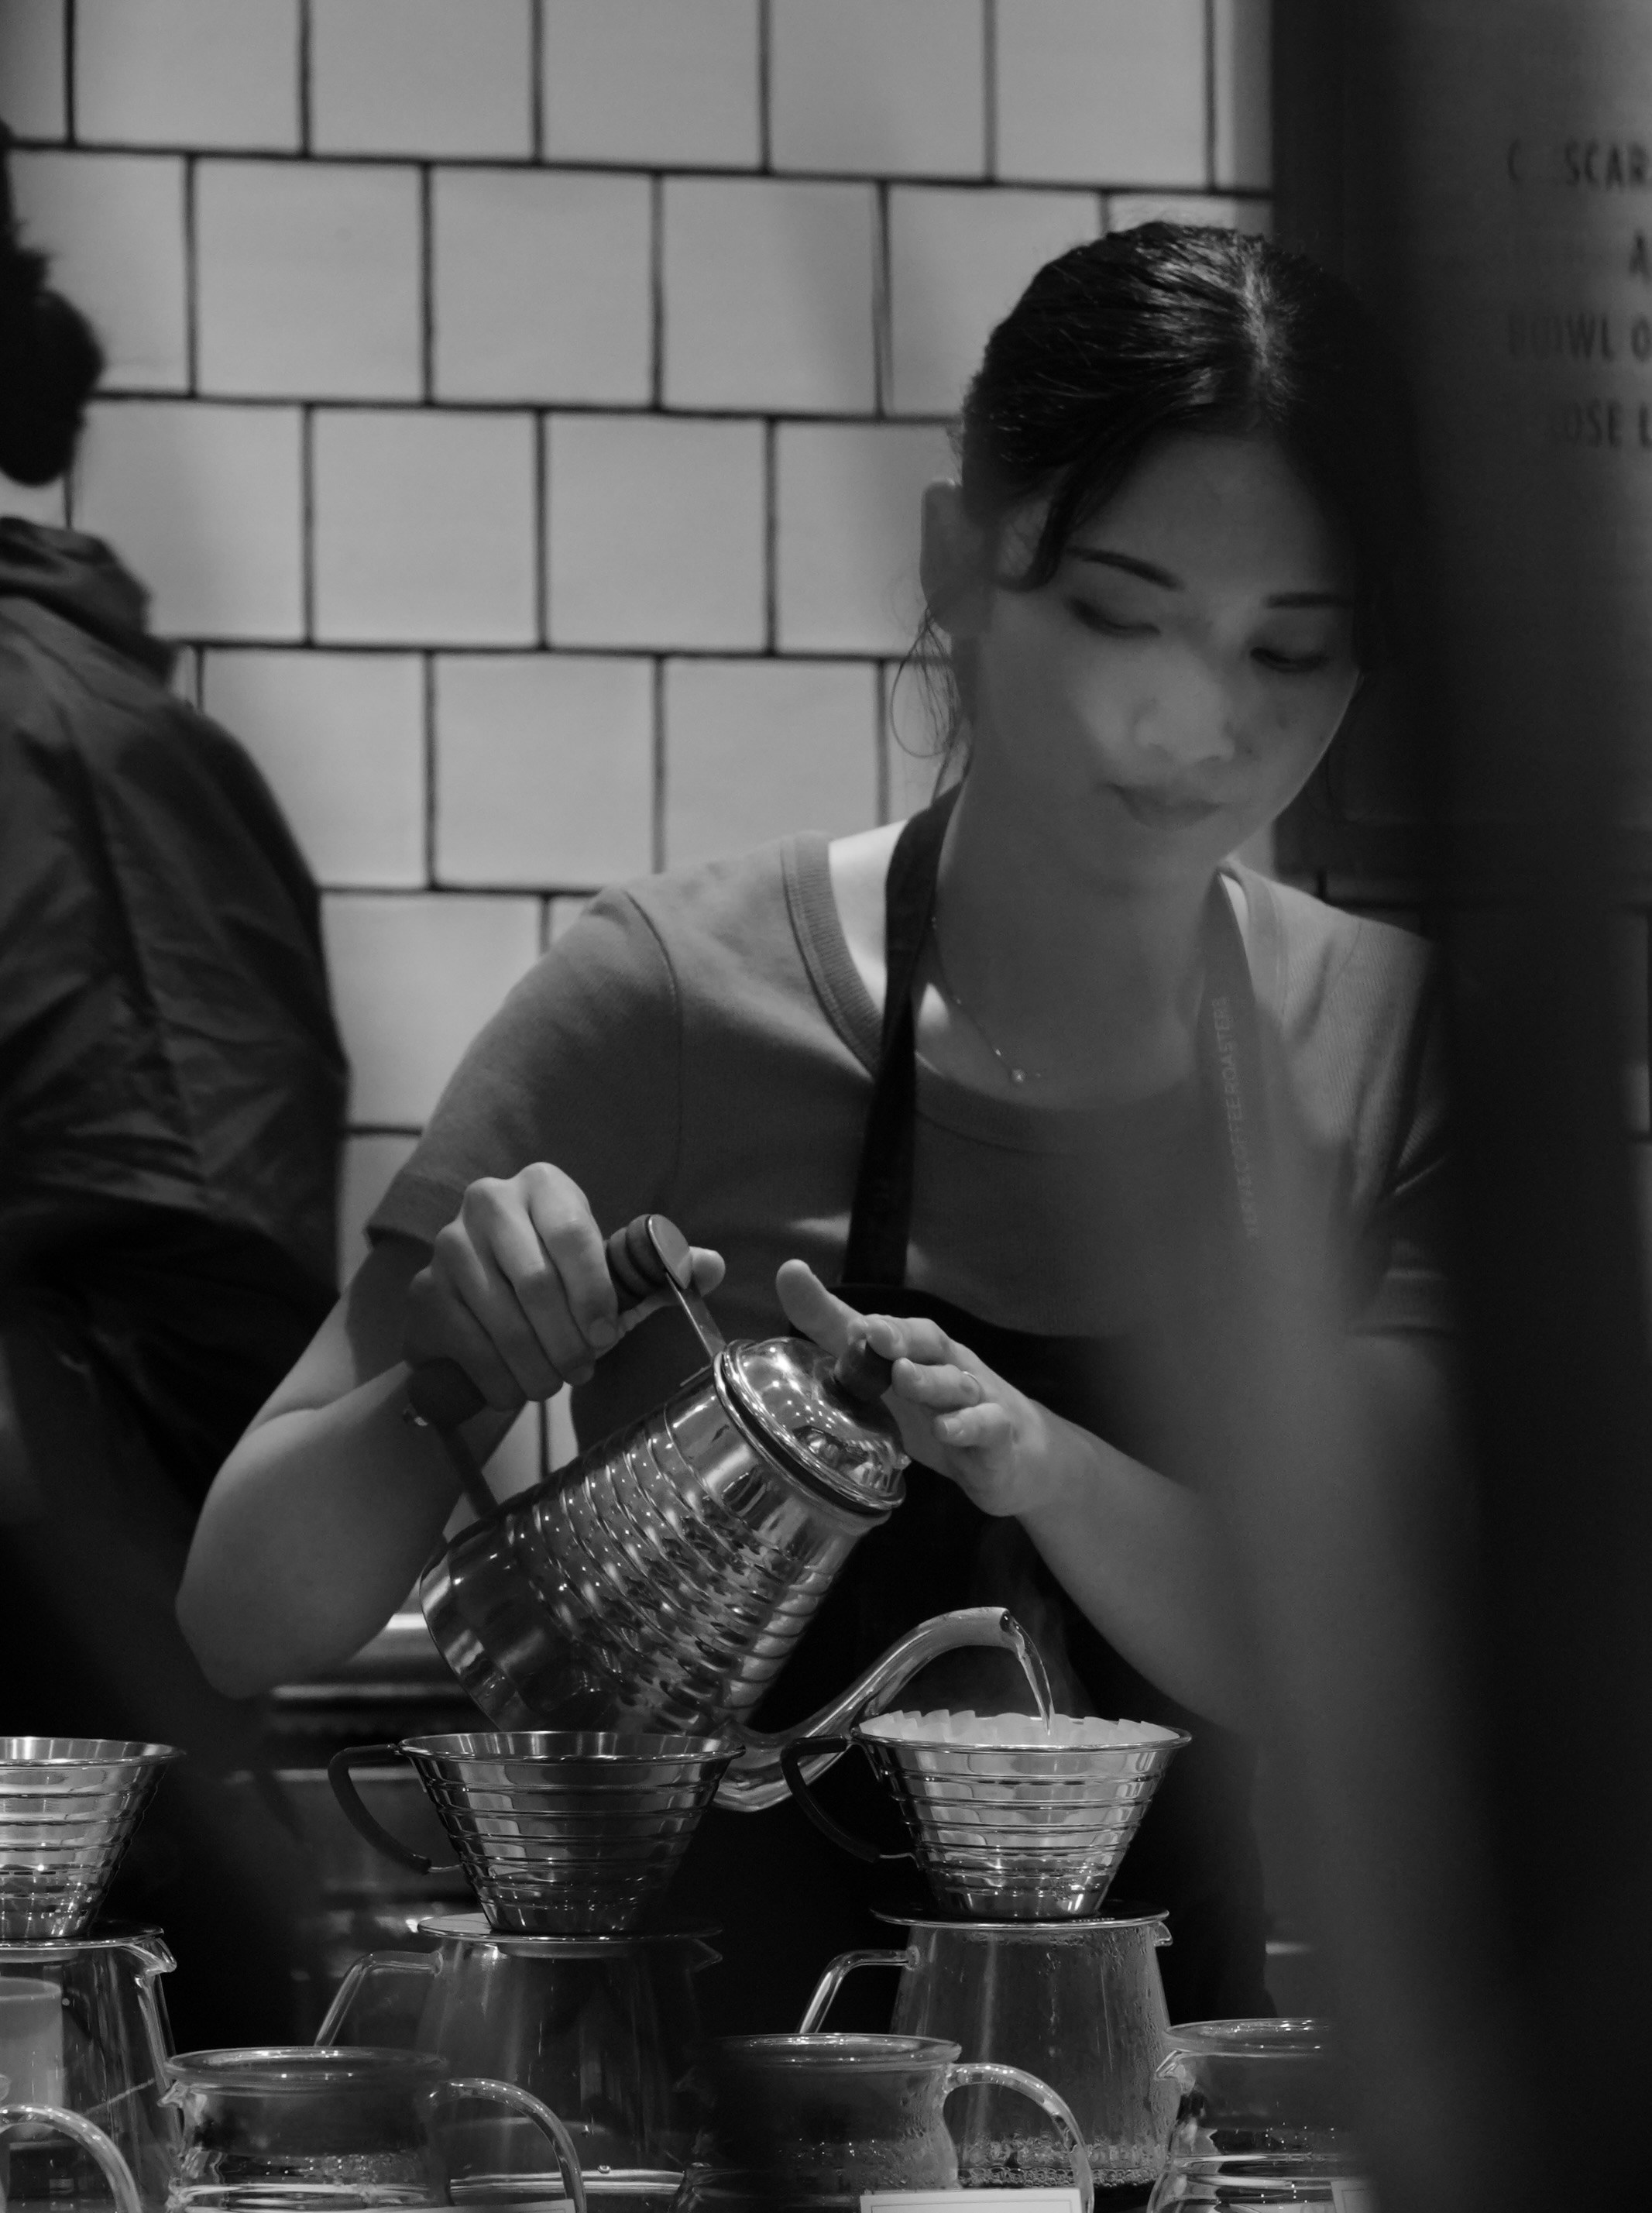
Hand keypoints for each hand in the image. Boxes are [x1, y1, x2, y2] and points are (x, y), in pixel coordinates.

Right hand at [406, 1167, 724, 1412]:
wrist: (483, 1303)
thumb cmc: (563, 1283)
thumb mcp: (611, 1271)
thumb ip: (663, 1268)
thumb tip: (712, 1266)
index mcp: (544, 1185)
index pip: (573, 1235)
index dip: (595, 1294)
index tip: (608, 1337)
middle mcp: (488, 1201)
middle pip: (535, 1283)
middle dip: (567, 1341)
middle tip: (582, 1371)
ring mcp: (448, 1244)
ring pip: (501, 1319)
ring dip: (534, 1366)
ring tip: (552, 1384)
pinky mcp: (423, 1291)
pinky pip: (466, 1345)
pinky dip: (497, 1379)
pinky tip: (514, 1390)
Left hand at [776, 1260, 1079, 1518]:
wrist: (1015, 1454)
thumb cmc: (938, 1410)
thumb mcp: (886, 1383)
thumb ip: (840, 1347)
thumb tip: (788, 1286)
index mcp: (917, 1352)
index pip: (888, 1326)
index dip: (861, 1318)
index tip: (826, 1304)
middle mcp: (948, 1366)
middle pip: (928, 1342)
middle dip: (899, 1335)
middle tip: (870, 1334)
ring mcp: (977, 1401)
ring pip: (956, 1384)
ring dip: (929, 1380)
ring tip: (902, 1377)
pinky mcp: (997, 1440)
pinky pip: (986, 1427)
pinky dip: (968, 1426)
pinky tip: (947, 1430)